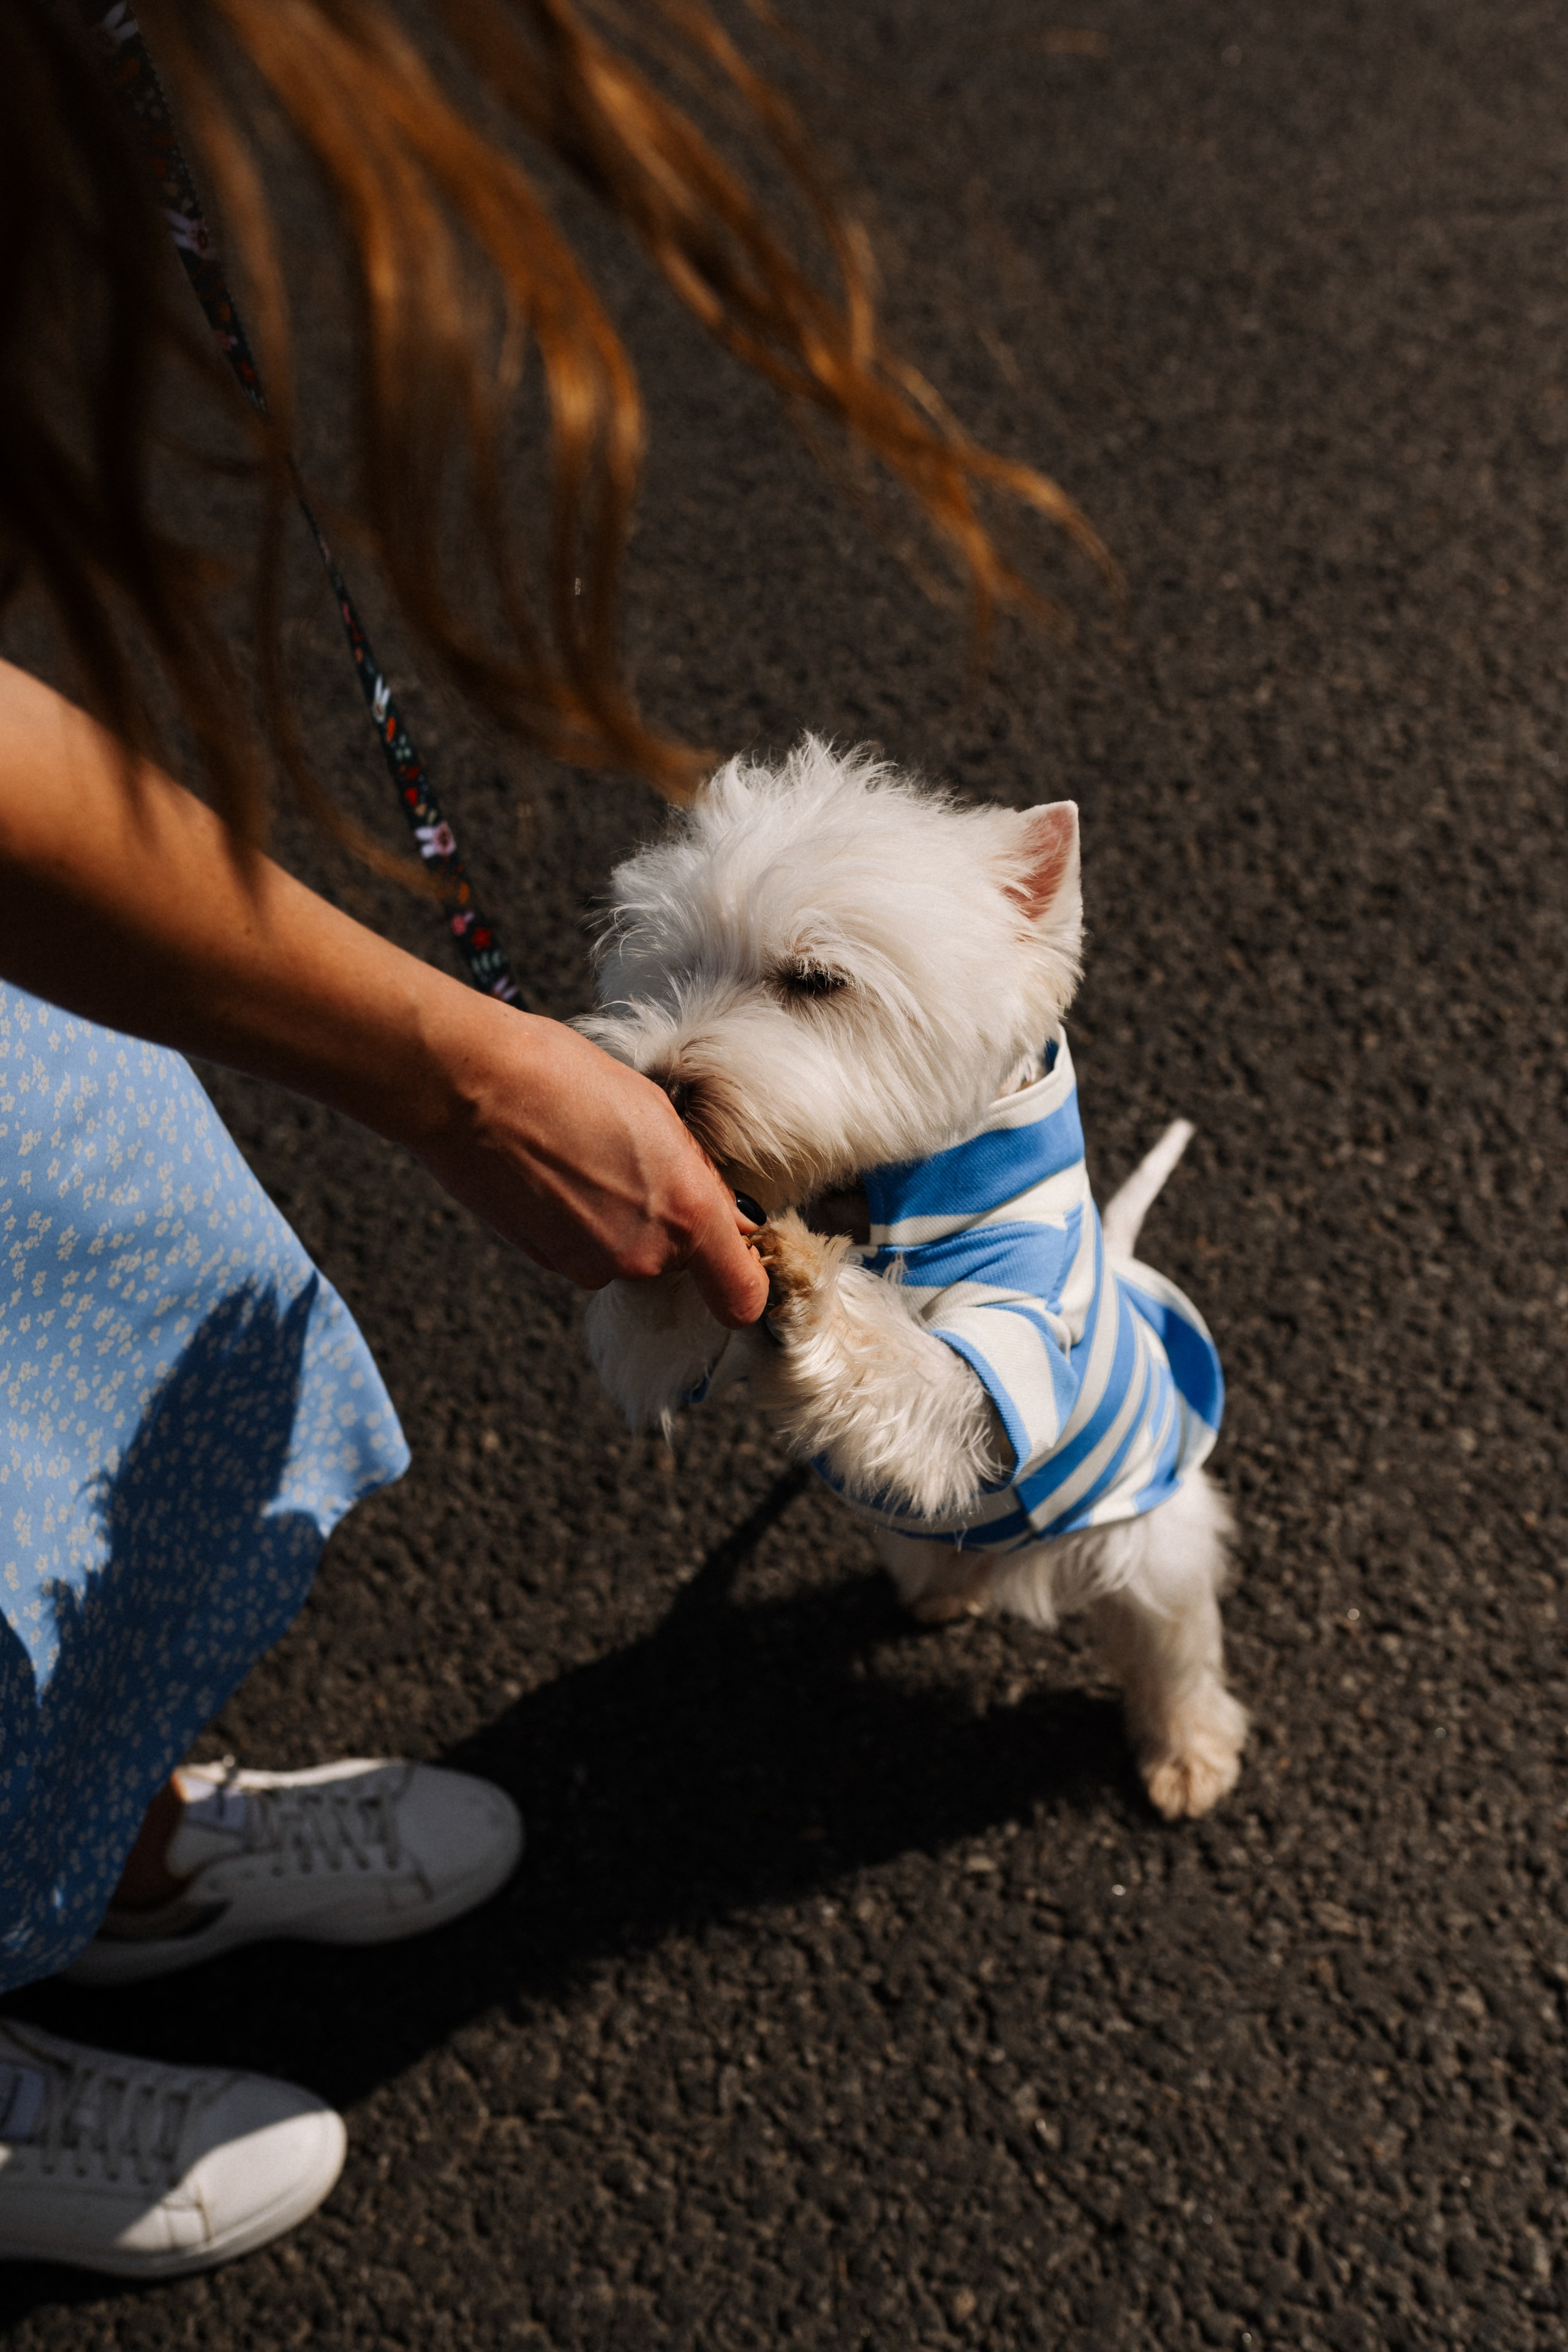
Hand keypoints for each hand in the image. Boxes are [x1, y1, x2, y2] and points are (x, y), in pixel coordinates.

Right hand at [403, 995, 769, 1326]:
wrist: (470, 1087)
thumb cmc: (563, 1079)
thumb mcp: (656, 1111)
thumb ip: (697, 1175)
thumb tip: (725, 1212)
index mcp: (687, 1214)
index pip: (742, 1296)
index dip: (744, 1278)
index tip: (736, 1251)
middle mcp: (643, 1255)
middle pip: (677, 1260)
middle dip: (666, 1218)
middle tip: (634, 1158)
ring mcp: (589, 1264)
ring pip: (627, 1253)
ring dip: (618, 1218)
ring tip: (585, 1156)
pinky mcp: (545, 1260)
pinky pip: (582, 1249)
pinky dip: (576, 1220)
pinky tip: (554, 1169)